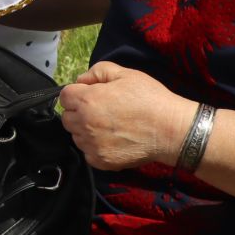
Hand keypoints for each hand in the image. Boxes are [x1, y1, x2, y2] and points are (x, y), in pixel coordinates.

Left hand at [57, 62, 189, 170]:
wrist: (170, 130)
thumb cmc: (149, 98)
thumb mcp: (125, 74)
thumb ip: (97, 72)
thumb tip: (81, 80)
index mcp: (87, 100)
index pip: (64, 96)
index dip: (77, 94)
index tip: (91, 95)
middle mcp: (85, 123)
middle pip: (67, 117)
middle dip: (78, 112)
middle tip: (100, 110)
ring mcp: (92, 145)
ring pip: (76, 136)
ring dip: (85, 131)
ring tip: (108, 126)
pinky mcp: (101, 162)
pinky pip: (88, 153)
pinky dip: (95, 147)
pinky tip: (112, 140)